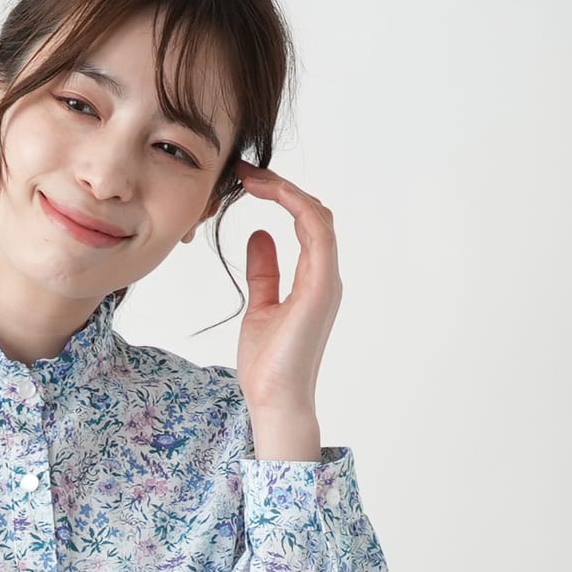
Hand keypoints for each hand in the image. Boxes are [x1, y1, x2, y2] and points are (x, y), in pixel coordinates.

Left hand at [232, 163, 342, 419]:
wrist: (274, 400)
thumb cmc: (269, 366)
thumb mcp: (260, 307)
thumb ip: (264, 272)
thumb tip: (260, 237)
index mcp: (313, 280)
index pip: (303, 224)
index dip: (280, 197)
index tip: (247, 182)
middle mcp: (325, 276)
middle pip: (312, 214)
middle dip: (281, 187)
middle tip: (245, 171)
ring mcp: (326, 281)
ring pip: (317, 216)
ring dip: (286, 191)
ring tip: (252, 178)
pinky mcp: (321, 287)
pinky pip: (316, 232)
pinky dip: (295, 207)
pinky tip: (269, 194)